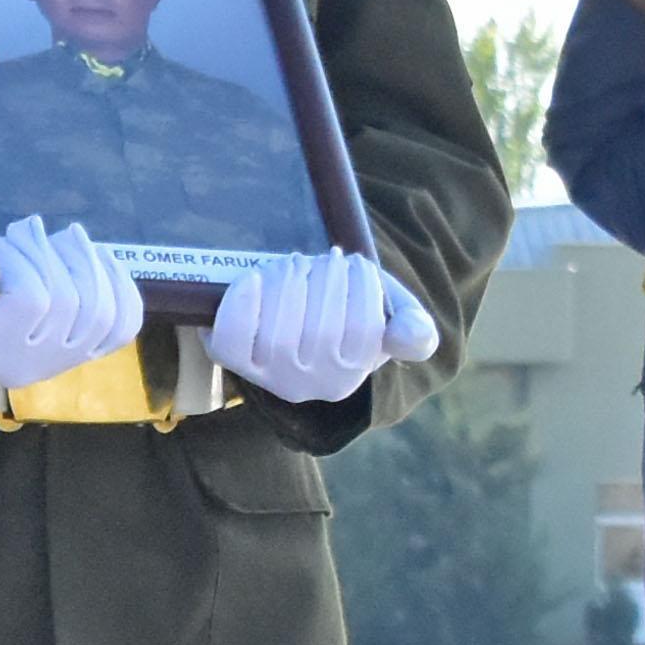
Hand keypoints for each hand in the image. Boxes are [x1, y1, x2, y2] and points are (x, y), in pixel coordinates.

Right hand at [0, 218, 146, 391]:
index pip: (30, 300)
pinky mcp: (85, 351)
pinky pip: (123, 325)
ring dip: (84, 260)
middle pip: (68, 301)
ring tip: (58, 237)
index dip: (19, 259)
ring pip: (100, 310)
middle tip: (23, 228)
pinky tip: (99, 256)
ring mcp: (62, 363)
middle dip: (47, 251)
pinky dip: (120, 287)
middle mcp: (29, 368)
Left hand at [212, 248, 432, 404]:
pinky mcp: (232, 357)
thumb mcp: (388, 314)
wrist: (290, 306)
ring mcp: (267, 375)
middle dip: (326, 281)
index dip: (362, 288)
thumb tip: (412, 336)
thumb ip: (412, 329)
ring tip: (298, 264)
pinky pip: (233, 339)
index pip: (364, 332)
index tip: (357, 264)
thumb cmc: (344, 306)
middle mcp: (309, 385)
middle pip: (321, 333)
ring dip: (290, 284)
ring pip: (280, 334)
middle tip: (326, 259)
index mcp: (350, 374)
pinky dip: (242, 304)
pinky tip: (255, 277)